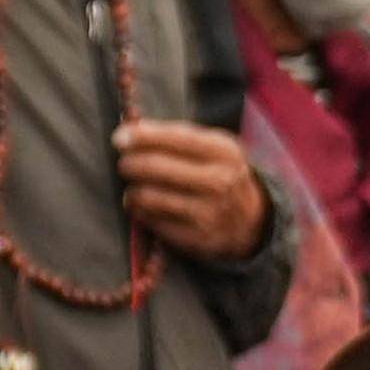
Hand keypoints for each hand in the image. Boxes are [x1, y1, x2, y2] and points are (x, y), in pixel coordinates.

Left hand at [114, 117, 268, 261]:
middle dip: (129, 163)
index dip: (141, 137)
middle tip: (125, 163)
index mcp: (223, 151)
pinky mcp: (196, 239)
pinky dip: (140, 212)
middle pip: (154, 167)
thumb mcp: (211, 148)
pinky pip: (151, 221)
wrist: (250, 221)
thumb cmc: (218, 174)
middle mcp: (219, 181)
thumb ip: (174, 136)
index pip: (174, 138)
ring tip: (134, 186)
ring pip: (147, 196)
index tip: (118, 138)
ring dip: (132, 190)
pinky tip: (145, 206)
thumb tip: (128, 129)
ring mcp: (208, 213)